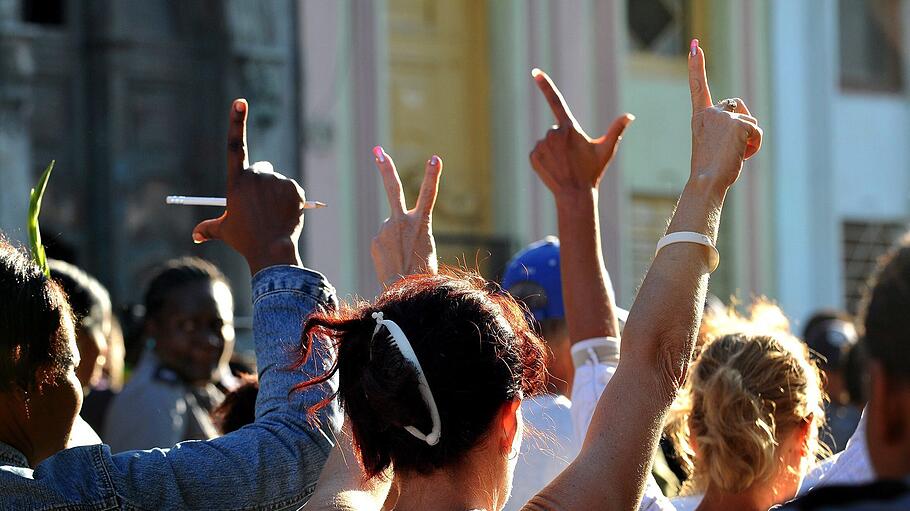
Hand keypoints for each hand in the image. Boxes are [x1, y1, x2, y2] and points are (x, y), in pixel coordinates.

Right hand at [193, 99, 305, 274]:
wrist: (271, 250)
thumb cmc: (245, 240)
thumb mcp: (225, 231)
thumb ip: (209, 228)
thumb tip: (195, 235)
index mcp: (236, 181)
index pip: (235, 144)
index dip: (236, 121)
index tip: (240, 102)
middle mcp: (256, 176)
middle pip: (260, 169)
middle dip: (260, 182)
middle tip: (260, 205)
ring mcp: (276, 181)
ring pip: (277, 183)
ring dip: (275, 194)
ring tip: (272, 215)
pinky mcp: (294, 188)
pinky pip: (292, 190)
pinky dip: (290, 200)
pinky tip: (286, 214)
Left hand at [370, 146, 441, 285]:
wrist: (404, 290)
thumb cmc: (422, 273)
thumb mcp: (425, 247)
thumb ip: (410, 230)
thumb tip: (391, 225)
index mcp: (421, 223)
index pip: (429, 195)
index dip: (432, 176)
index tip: (435, 158)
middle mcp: (401, 222)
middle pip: (393, 189)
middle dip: (386, 168)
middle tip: (377, 150)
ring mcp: (385, 230)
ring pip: (390, 228)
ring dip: (395, 240)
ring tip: (402, 260)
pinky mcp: (375, 240)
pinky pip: (382, 240)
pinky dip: (388, 249)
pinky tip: (393, 263)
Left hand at [529, 68, 633, 196]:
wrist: (574, 194)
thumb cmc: (592, 171)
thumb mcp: (606, 150)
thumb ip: (616, 130)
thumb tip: (630, 116)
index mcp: (570, 128)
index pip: (556, 101)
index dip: (545, 85)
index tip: (535, 71)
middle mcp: (553, 133)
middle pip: (556, 130)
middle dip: (563, 140)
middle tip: (572, 157)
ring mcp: (541, 145)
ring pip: (547, 142)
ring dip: (554, 150)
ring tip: (564, 164)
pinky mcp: (533, 156)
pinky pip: (538, 152)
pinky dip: (544, 159)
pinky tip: (554, 169)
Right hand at [688, 42, 762, 192]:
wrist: (706, 180)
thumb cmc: (709, 170)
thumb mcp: (712, 144)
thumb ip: (723, 129)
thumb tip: (747, 125)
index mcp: (699, 117)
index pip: (697, 87)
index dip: (697, 67)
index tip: (695, 46)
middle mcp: (710, 112)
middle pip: (737, 106)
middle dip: (743, 122)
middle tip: (733, 147)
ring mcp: (724, 117)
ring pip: (750, 120)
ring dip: (749, 139)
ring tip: (735, 155)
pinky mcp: (739, 124)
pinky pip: (756, 131)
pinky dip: (754, 146)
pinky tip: (742, 156)